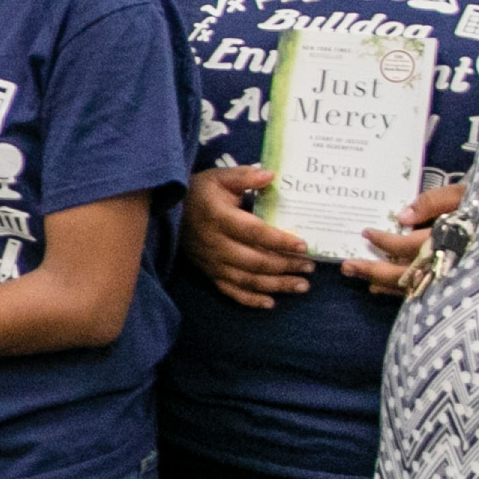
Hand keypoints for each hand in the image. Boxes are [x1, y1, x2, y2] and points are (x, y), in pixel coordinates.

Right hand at [182, 164, 313, 310]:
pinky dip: (251, 300)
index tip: (303, 246)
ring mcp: (212, 263)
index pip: (254, 232)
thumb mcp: (219, 178)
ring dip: (276, 285)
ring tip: (302, 285)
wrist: (168, 214)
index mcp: (220, 218)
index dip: (279, 241)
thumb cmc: (199, 193)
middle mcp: (216, 244)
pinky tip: (271, 303)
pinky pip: (231, 291)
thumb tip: (271, 175)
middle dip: (285, 266)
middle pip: (255, 261)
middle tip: (310, 267)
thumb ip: (245, 176)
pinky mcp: (209, 274)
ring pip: (248, 279)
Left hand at [337, 179, 464, 297]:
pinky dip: (399, 291)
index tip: (366, 233)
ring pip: (411, 286)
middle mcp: (448, 262)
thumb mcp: (465, 194)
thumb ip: (434, 201)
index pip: (408, 245)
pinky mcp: (453, 284)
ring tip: (359, 278)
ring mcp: (451, 277)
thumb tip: (402, 215)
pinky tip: (381, 289)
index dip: (384, 241)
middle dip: (373, 270)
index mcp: (448, 239)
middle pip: (404, 272)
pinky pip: (422, 292)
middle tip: (347, 267)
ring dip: (382, 283)